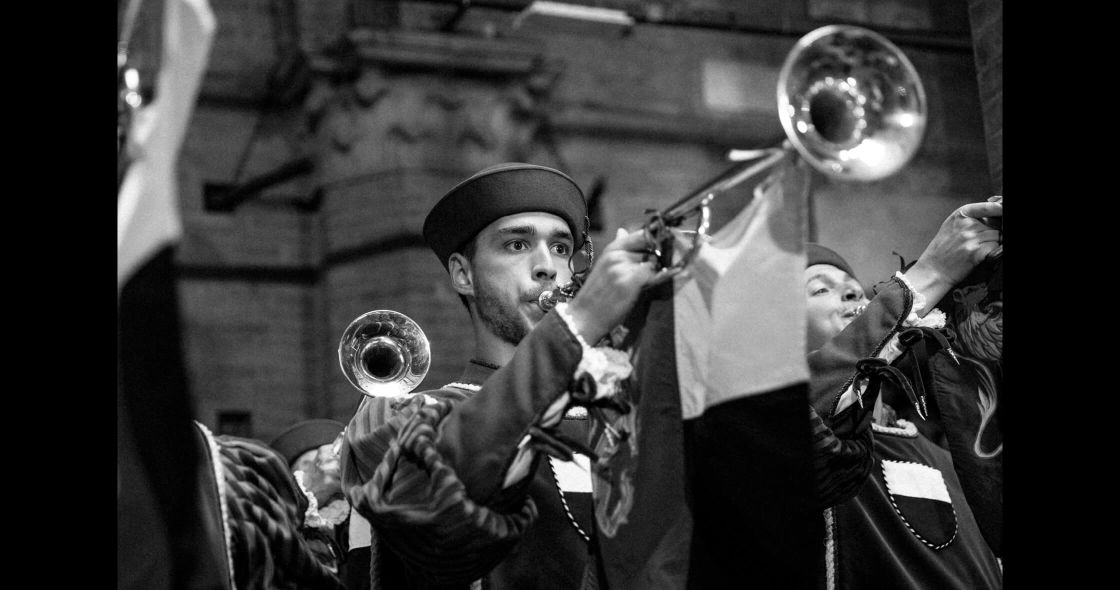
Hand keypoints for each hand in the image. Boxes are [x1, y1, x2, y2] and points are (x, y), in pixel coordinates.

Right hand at [565, 227, 679, 342]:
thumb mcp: (603, 265)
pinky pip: (655, 274)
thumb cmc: (596, 295)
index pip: (643, 234)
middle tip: (658, 271)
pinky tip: (658, 283)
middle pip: (652, 249)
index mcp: (612, 249)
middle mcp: (618, 254)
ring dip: (658, 271)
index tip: (666, 246)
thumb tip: (622, 231)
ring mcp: (623, 267)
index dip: (657, 240)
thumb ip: (618, 248)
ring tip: (651, 283)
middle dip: (658, 259)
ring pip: (655, 262)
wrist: (584, 317)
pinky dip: (662, 278)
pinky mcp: (630, 281)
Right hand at [903, 197, 1001, 313]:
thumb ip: (970, 219)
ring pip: (997, 236)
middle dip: (993, 233)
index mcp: (960, 215)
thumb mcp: (951, 227)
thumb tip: (995, 213)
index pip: (988, 207)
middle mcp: (966, 224)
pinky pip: (995, 248)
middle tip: (980, 243)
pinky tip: (980, 257)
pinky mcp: (976, 251)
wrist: (932, 271)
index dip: (1000, 209)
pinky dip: (992, 253)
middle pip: (995, 225)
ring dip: (992, 244)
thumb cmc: (942, 251)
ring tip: (978, 251)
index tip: (1003, 209)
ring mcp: (971, 237)